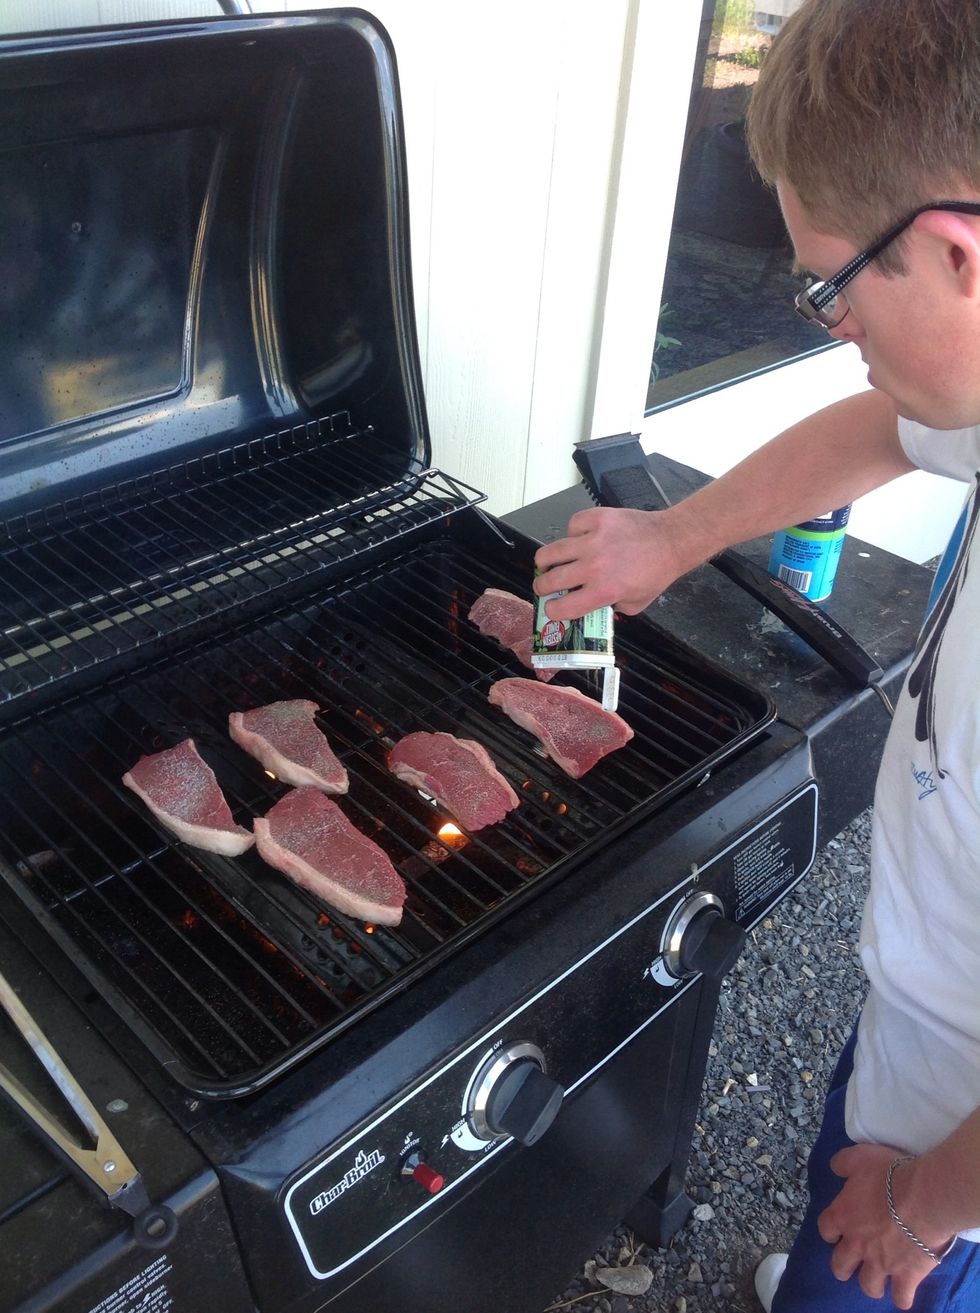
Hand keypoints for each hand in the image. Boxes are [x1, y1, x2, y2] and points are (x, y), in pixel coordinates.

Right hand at [532, 505, 698, 620]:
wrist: (671, 540)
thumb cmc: (656, 572)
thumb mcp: (636, 604)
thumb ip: (611, 610)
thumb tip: (592, 609)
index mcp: (604, 591)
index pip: (562, 608)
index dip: (552, 611)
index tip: (552, 608)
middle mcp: (595, 567)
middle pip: (549, 580)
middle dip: (542, 587)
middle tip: (545, 586)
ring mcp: (594, 540)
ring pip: (551, 552)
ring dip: (546, 561)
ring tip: (549, 562)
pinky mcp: (598, 519)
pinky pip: (572, 525)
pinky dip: (573, 532)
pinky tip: (580, 538)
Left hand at [817, 1145, 953, 1307]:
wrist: (923, 1197)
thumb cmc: (889, 1174)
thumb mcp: (859, 1157)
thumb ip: (842, 1163)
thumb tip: (834, 1168)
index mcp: (843, 1216)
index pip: (826, 1229)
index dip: (831, 1231)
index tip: (837, 1232)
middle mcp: (857, 1244)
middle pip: (840, 1265)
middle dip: (844, 1267)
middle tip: (851, 1264)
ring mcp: (881, 1263)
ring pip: (869, 1285)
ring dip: (871, 1284)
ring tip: (878, 1281)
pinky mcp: (906, 1276)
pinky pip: (901, 1298)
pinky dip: (902, 1298)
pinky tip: (904, 1293)